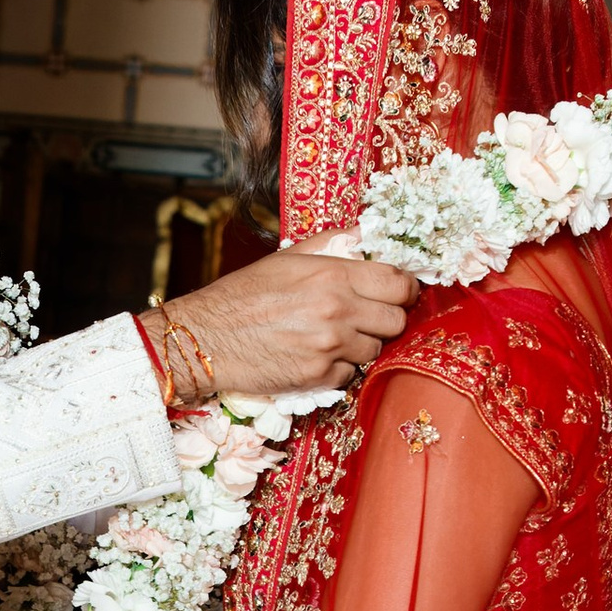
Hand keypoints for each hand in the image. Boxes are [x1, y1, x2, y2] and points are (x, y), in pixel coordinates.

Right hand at [159, 236, 417, 401]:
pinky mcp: (318, 377)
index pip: (398, 283)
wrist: (206, 338)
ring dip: (361, 344)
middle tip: (367, 315)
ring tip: (333, 335)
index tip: (400, 291)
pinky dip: (338, 367)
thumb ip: (332, 245)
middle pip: (396, 320)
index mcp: (333, 275)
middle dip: (386, 317)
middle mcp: (337, 311)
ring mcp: (330, 347)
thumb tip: (366, 233)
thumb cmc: (243, 295)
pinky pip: (349, 373)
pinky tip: (314, 354)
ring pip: (375, 349)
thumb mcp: (287, 258)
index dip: (405, 288)